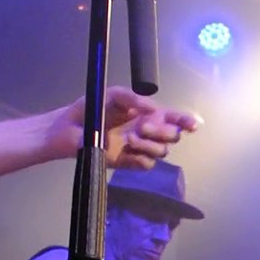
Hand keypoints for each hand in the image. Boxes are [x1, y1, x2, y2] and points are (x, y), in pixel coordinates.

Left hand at [49, 86, 200, 168]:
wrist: (68, 130)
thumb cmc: (89, 108)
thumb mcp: (111, 94)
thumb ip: (133, 98)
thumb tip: (154, 110)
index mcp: (147, 114)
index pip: (174, 117)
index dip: (186, 121)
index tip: (192, 126)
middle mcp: (147, 132)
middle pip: (173, 136)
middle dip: (163, 132)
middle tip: (142, 127)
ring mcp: (140, 148)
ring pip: (162, 151)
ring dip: (149, 145)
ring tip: (129, 139)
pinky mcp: (130, 163)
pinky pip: (147, 164)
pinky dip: (141, 158)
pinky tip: (127, 152)